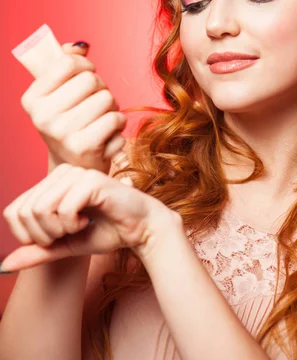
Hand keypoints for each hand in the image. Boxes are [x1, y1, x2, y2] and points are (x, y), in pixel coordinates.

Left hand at [1, 164, 180, 271]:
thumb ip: (39, 250)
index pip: (15, 210)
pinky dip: (73, 225)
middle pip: (26, 211)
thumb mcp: (65, 244)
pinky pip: (64, 209)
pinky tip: (89, 221)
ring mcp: (77, 173)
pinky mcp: (91, 180)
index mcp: (52, 181)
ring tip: (78, 227)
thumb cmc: (107, 231)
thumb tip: (4, 265)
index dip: (28, 235)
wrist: (141, 229)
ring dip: (59, 230)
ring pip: (42, 209)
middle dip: (44, 235)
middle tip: (68, 234)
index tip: (54, 238)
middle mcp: (62, 172)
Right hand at [20, 43, 127, 173]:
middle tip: (95, 103)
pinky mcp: (85, 148)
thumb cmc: (70, 121)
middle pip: (91, 79)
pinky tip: (107, 134)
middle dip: (101, 88)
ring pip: (107, 98)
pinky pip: (117, 119)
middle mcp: (42, 117)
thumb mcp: (59, 92)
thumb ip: (66, 63)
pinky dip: (119, 125)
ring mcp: (63, 134)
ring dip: (112, 107)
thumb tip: (80, 46)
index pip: (67, 63)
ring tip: (101, 119)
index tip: (86, 74)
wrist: (74, 165)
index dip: (85, 65)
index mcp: (32, 99)